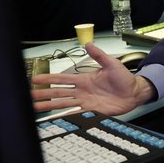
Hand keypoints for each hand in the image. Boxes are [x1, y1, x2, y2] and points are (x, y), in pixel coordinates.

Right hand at [30, 42, 150, 114]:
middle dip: (43, 94)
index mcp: (84, 79)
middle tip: (28, 96)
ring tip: (36, 108)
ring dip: (49, 106)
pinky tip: (55, 118)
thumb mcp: (111, 63)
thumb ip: (99, 55)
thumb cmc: (124, 78)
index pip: (62, 79)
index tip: (36, 79)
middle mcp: (82, 91)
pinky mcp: (92, 111)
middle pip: (58, 93)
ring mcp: (85, 101)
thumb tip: (88, 44)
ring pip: (63, 104)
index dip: (49, 79)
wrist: (134, 92)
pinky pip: (76, 113)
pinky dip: (66, 116)